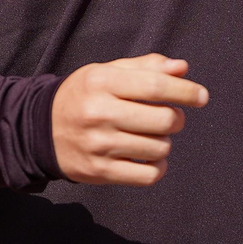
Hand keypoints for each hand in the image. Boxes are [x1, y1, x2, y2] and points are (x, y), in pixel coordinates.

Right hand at [52, 53, 208, 185]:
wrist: (41, 129)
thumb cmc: (83, 96)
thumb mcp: (106, 72)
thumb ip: (145, 67)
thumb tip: (182, 68)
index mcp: (101, 81)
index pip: (154, 85)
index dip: (184, 91)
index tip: (201, 96)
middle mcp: (99, 112)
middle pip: (162, 120)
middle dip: (175, 118)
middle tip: (169, 117)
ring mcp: (99, 145)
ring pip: (158, 148)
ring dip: (164, 142)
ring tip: (152, 136)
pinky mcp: (100, 171)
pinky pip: (147, 175)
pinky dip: (158, 167)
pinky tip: (150, 158)